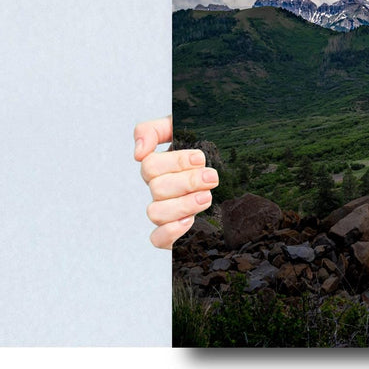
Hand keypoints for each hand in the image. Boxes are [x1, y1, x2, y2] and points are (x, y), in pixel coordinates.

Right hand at [134, 115, 217, 249]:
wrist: (229, 171)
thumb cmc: (205, 148)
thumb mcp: (184, 130)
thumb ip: (156, 130)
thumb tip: (138, 152)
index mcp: (159, 166)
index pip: (150, 164)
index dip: (175, 162)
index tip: (201, 158)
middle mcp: (159, 189)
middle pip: (157, 188)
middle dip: (188, 181)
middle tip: (211, 177)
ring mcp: (164, 211)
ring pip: (155, 212)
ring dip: (183, 204)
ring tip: (207, 197)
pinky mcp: (172, 233)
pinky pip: (157, 238)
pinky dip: (171, 231)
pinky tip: (190, 221)